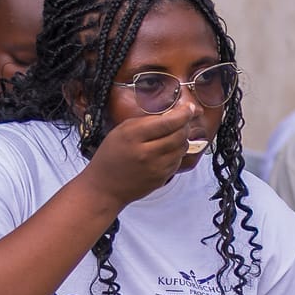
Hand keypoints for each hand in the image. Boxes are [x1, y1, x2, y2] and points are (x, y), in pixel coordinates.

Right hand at [80, 104, 199, 208]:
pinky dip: (176, 152)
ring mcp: (156, 168)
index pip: (168, 122)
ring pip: (182, 148)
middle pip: (179, 135)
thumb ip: (145, 121)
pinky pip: (178, 161)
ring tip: (173, 134)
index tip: (190, 107)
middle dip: (185, 125)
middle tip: (183, 120)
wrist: (104, 187)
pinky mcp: (162, 178)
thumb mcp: (121, 131)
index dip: (183, 114)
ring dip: (182, 139)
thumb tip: (171, 114)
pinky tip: (166, 150)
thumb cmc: (110, 156)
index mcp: (133, 136)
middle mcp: (146, 153)